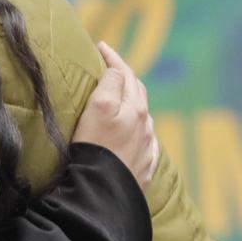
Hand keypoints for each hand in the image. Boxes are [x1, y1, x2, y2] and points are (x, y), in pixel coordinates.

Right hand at [71, 41, 158, 187]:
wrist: (101, 193)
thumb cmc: (94, 148)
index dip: (113, 58)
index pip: (125, 74)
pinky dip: (139, 130)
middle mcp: (145, 125)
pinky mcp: (144, 168)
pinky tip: (135, 134)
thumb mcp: (98, 107)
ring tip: (120, 98)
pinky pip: (147, 142)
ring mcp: (146, 147)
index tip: (101, 47)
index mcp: (134, 108)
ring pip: (143, 117)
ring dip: (133, 103)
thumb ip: (111, 83)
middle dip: (125, 77)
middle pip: (138, 93)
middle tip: (110, 68)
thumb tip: (117, 71)